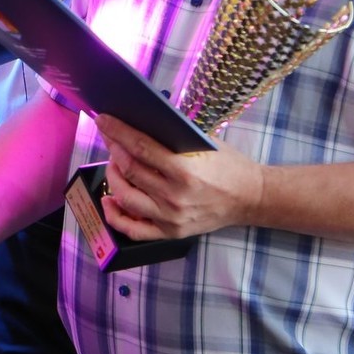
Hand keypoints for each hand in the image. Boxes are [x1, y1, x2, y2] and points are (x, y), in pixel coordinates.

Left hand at [93, 114, 262, 241]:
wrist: (250, 198)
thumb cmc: (228, 166)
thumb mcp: (205, 143)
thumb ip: (174, 135)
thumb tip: (138, 121)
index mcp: (186, 171)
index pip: (140, 147)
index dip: (118, 132)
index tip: (103, 120)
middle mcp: (175, 197)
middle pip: (130, 170)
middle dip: (113, 149)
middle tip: (110, 137)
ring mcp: (171, 218)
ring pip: (126, 197)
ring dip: (112, 177)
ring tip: (113, 163)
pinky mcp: (170, 233)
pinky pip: (133, 229)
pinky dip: (115, 216)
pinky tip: (109, 200)